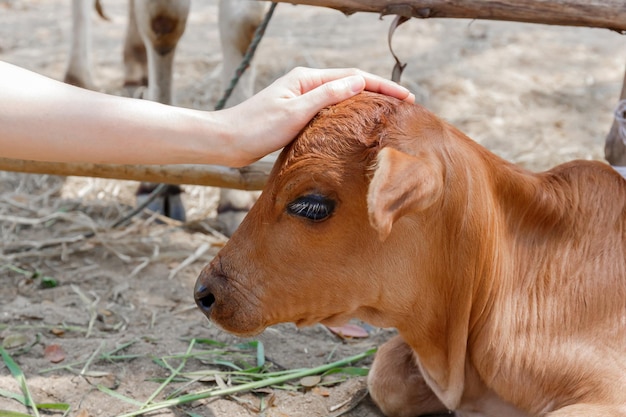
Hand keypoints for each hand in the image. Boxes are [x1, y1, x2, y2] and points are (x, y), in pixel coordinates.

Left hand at [221, 67, 414, 166]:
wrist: (228, 141)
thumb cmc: (256, 128)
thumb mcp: (295, 112)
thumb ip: (327, 96)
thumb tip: (359, 81)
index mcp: (307, 78)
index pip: (354, 77)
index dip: (383, 86)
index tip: (407, 97)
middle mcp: (306, 84)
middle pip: (351, 84)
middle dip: (379, 92)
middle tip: (406, 106)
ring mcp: (302, 99)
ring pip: (342, 98)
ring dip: (366, 103)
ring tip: (389, 114)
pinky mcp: (298, 115)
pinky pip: (331, 111)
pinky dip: (349, 115)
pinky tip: (358, 126)